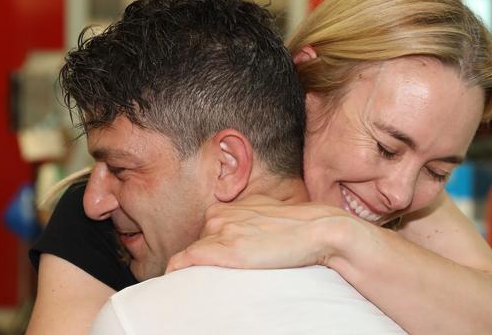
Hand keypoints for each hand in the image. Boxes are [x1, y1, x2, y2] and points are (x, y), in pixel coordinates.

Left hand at [165, 195, 357, 272]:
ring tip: (201, 284)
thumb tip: (242, 240)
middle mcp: (220, 215)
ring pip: (193, 253)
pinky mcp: (225, 249)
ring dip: (195, 268)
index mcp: (229, 207)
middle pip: (199, 243)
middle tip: (214, 276)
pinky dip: (177, 271)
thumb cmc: (297, 228)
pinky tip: (175, 281)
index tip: (210, 266)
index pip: (206, 234)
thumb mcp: (266, 217)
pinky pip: (185, 260)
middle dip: (205, 259)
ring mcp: (221, 230)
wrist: (316, 231)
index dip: (209, 251)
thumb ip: (247, 222)